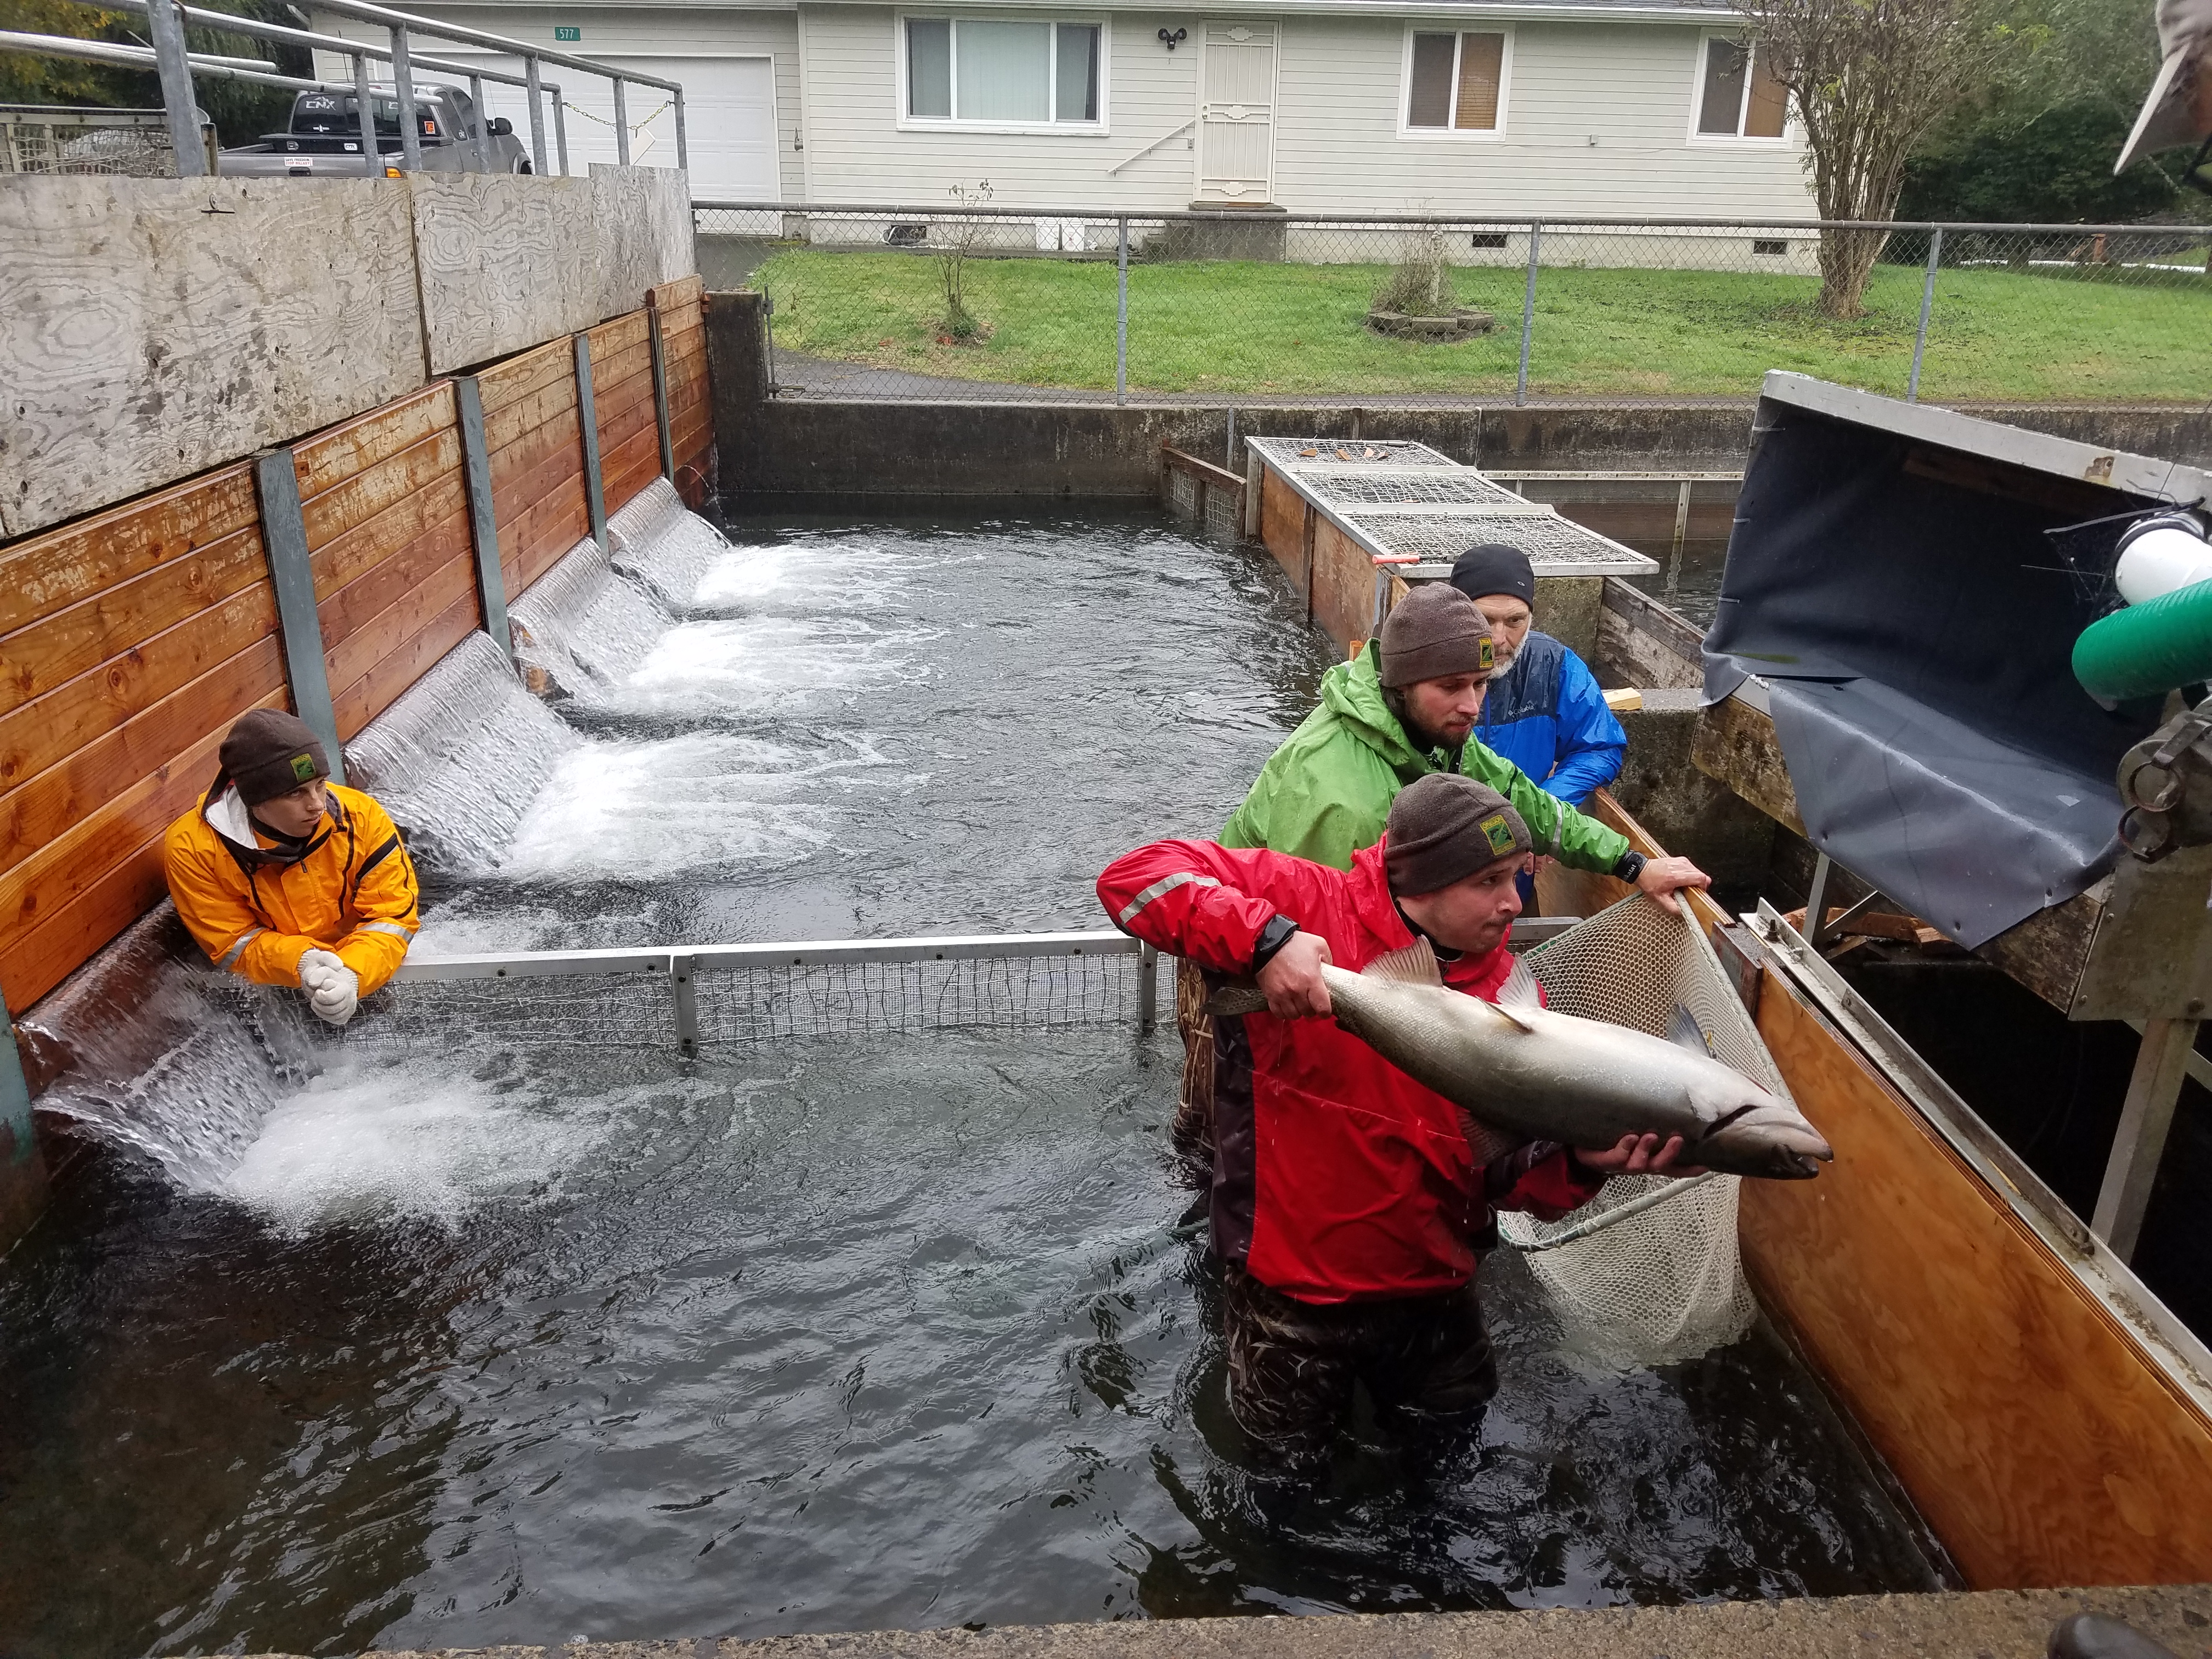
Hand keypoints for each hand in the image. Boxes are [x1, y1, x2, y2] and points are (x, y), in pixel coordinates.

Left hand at [299, 949, 359, 1025]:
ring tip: (319, 999)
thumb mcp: (321, 961)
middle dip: (318, 1002)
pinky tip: (324, 1006)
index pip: (329, 998)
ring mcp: (349, 1006)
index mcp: (345, 985)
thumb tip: (316, 983)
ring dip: (320, 1008)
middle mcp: (350, 997)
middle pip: (330, 1009)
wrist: (329, 976)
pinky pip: (335, 1020)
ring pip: (332, 1016)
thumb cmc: (323, 969)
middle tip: (317, 994)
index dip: (319, 994)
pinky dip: (325, 1015)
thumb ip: (320, 970)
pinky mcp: (346, 1014)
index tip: (318, 987)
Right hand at [1255, 930, 1332, 1019]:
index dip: (1326, 1011)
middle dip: (1312, 1009)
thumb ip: (1328, 959)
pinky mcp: (1270, 994)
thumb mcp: (1319, 944)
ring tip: (1299, 1002)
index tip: (1325, 1008)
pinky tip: (1288, 1004)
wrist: (1267, 940)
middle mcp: (1296, 989)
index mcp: (1311, 979)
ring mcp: (1282, 994)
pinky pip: (1278, 1013)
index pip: (1323, 1008)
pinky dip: (1284, 1012)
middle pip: (1308, 1013)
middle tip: (1311, 1001)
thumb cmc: (1292, 942)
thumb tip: (1330, 970)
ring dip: (1298, 1011)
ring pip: (1294, 1015)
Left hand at [1574, 1132, 1708, 1177]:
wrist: (1582, 1151)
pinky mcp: (1606, 1161)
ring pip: (1639, 1164)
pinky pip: (1617, 1157)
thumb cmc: (1613, 1141)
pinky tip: (1628, 1138)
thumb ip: (1652, 1126)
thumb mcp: (1636, 1133)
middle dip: (1669, 1154)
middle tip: (1677, 1140)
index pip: (1674, 1167)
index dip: (1689, 1169)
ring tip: (1649, 1136)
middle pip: (1659, 1166)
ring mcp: (1624, 1164)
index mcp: (1650, 1159)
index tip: (1706, 1166)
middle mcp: (1640, 1163)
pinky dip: (1624, 1147)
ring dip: (1646, 1150)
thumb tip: (1670, 1103)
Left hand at [1635, 855, 1711, 915]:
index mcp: (1676, 876)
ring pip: (1698, 871)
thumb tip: (1684, 912)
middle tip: (1689, 891)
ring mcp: (1681, 861)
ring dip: (1694, 880)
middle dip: (1698, 885)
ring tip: (1683, 885)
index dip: (1703, 887)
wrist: (1641, 869)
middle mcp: (1680, 866)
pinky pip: (1692, 868)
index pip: (1701, 878)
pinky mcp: (1681, 859)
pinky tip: (1680, 879)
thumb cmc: (1649, 882)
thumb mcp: (1660, 899)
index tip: (1698, 893)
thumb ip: (1673, 907)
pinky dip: (1690, 874)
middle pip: (1701, 875)